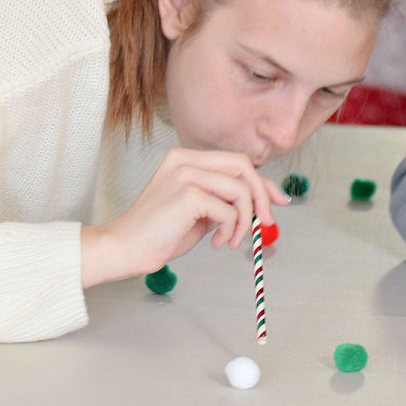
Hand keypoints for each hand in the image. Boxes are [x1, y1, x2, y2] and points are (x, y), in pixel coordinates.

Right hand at [80, 148, 288, 287]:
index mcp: (186, 158)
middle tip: (265, 223)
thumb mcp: (199, 210)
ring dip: (245, 220)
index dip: (263, 182)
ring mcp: (186, 174)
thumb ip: (223, 200)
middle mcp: (186, 159)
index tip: (279, 202)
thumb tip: (261, 203)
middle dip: (262, 196)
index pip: (238, 162)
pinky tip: (216, 243)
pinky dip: (230, 230)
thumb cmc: (160, 233)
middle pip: (244, 166)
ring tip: (231, 240)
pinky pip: (228, 211)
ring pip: (240, 190)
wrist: (126, 248)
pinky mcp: (187, 194)